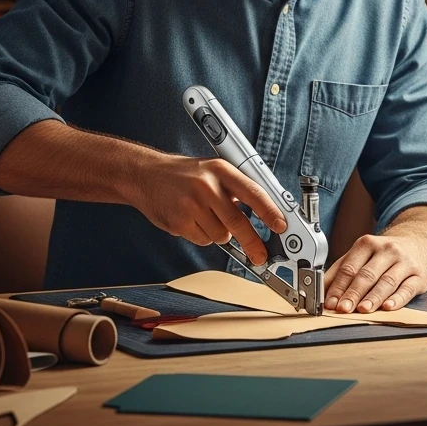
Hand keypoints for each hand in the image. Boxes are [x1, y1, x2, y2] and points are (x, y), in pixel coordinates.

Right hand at [133, 155, 286, 264]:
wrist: (145, 175)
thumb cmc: (185, 175)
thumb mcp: (214, 170)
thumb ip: (237, 188)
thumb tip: (267, 211)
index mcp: (221, 170)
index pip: (253, 192)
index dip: (270, 211)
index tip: (281, 226)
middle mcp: (207, 186)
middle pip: (238, 221)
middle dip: (253, 242)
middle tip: (261, 255)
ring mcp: (191, 205)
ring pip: (221, 235)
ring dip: (221, 233)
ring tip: (207, 216)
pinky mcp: (179, 222)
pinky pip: (203, 240)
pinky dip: (203, 235)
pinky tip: (193, 220)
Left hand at [323, 234, 426, 313]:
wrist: (417, 243)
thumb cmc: (384, 254)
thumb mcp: (361, 255)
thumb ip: (341, 271)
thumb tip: (322, 291)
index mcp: (367, 243)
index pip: (350, 267)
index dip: (339, 286)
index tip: (331, 302)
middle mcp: (387, 250)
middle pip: (367, 275)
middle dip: (354, 293)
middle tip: (344, 308)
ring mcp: (404, 262)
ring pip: (387, 282)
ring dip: (373, 297)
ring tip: (363, 309)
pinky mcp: (419, 276)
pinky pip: (407, 289)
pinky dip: (397, 299)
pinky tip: (388, 307)